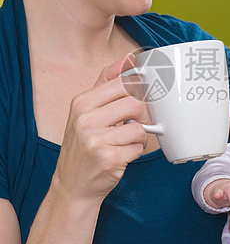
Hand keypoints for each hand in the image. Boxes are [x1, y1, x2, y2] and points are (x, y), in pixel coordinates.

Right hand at [54, 53, 149, 202]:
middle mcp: (86, 120)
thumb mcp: (86, 111)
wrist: (72, 185)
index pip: (122, 83)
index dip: (138, 89)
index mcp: (82, 103)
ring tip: (125, 142)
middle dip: (141, 116)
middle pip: (135, 104)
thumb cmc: (82, 146)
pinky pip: (138, 148)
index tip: (143, 96)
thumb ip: (106, 83)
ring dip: (138, 137)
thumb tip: (128, 59)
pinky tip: (122, 155)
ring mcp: (97, 140)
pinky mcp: (109, 159)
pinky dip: (135, 152)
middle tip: (134, 124)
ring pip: (139, 128)